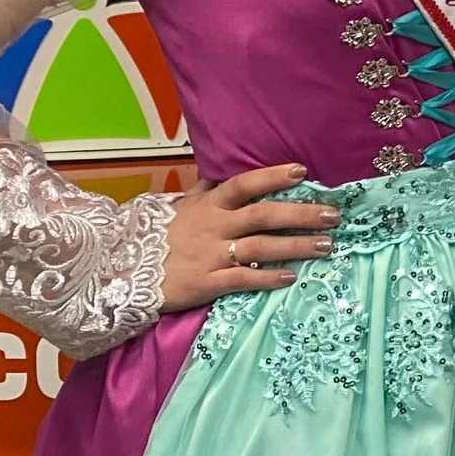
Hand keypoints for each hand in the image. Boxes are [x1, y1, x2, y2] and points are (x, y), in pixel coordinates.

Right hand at [159, 163, 342, 310]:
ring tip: (326, 246)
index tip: (302, 172)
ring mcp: (211, 255)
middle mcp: (214, 227)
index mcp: (208, 205)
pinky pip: (242, 279)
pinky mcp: (207, 283)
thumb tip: (216, 172)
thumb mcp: (177, 206)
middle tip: (334, 216)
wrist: (120, 271)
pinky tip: (291, 278)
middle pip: (263, 215)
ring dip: (296, 246)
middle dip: (301, 214)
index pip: (244, 184)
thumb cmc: (154, 237)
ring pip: (261, 247)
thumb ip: (202, 190)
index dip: (272, 177)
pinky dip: (267, 278)